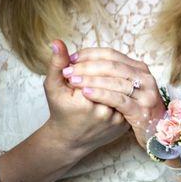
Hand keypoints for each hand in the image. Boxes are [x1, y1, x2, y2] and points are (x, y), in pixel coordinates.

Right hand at [43, 41, 128, 155]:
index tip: (79, 70)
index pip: (95, 72)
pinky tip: (112, 89)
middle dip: (102, 72)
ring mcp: (117, 118)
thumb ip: (56, 64)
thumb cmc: (61, 111)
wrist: (71, 139)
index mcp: (85, 102)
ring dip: (114, 79)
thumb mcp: (53, 88)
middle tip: (92, 75)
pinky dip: (121, 91)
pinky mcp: (124, 123)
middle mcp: (104, 112)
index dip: (87, 66)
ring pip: (121, 88)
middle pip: (111, 79)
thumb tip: (57, 42)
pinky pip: (126, 99)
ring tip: (101, 80)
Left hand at [62, 47, 165, 147]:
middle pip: (112, 65)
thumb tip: (77, 55)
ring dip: (91, 79)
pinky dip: (101, 94)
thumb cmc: (135, 108)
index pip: (111, 54)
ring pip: (115, 81)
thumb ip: (108, 72)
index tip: (70, 59)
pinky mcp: (141, 110)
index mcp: (139, 68)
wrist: (155, 132)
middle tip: (68, 71)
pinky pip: (118, 99)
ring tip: (73, 81)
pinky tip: (86, 93)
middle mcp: (145, 77)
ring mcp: (145, 94)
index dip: (89, 54)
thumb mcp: (125, 87)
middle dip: (86, 66)